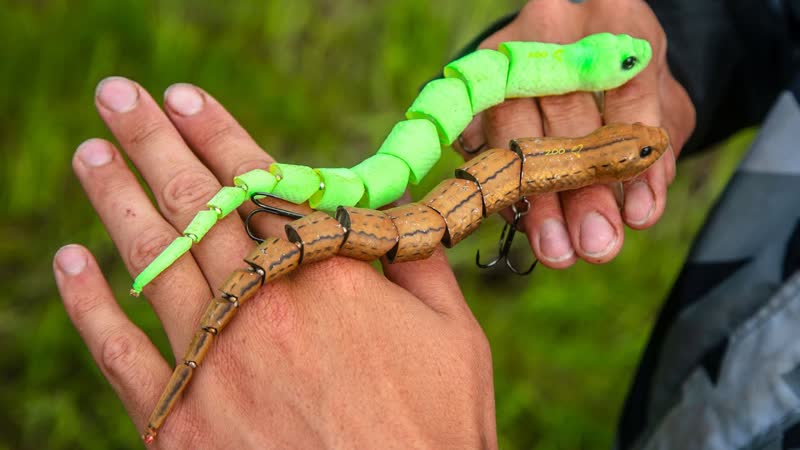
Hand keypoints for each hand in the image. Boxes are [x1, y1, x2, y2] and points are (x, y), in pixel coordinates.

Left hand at [53, 78, 495, 447]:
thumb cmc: (436, 426)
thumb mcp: (453, 331)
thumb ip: (412, 261)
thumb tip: (383, 211)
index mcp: (327, 276)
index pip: (258, 183)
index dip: (218, 134)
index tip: (183, 97)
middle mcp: (262, 305)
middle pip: (195, 207)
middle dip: (151, 144)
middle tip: (118, 99)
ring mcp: (215, 362)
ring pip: (152, 260)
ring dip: (115, 199)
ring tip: (90, 154)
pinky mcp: (180, 424)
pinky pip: (120, 353)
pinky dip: (90, 304)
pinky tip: (72, 262)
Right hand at [454, 0, 694, 267]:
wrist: (575, 60)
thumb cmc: (627, 91)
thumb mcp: (660, 115)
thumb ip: (652, 159)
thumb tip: (636, 215)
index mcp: (617, 19)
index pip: (629, 88)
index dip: (632, 159)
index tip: (637, 218)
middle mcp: (555, 27)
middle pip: (565, 113)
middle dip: (581, 191)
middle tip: (596, 247)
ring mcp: (506, 53)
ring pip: (513, 130)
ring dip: (536, 200)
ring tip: (557, 251)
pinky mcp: (470, 81)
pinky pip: (478, 138)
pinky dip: (502, 184)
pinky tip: (523, 219)